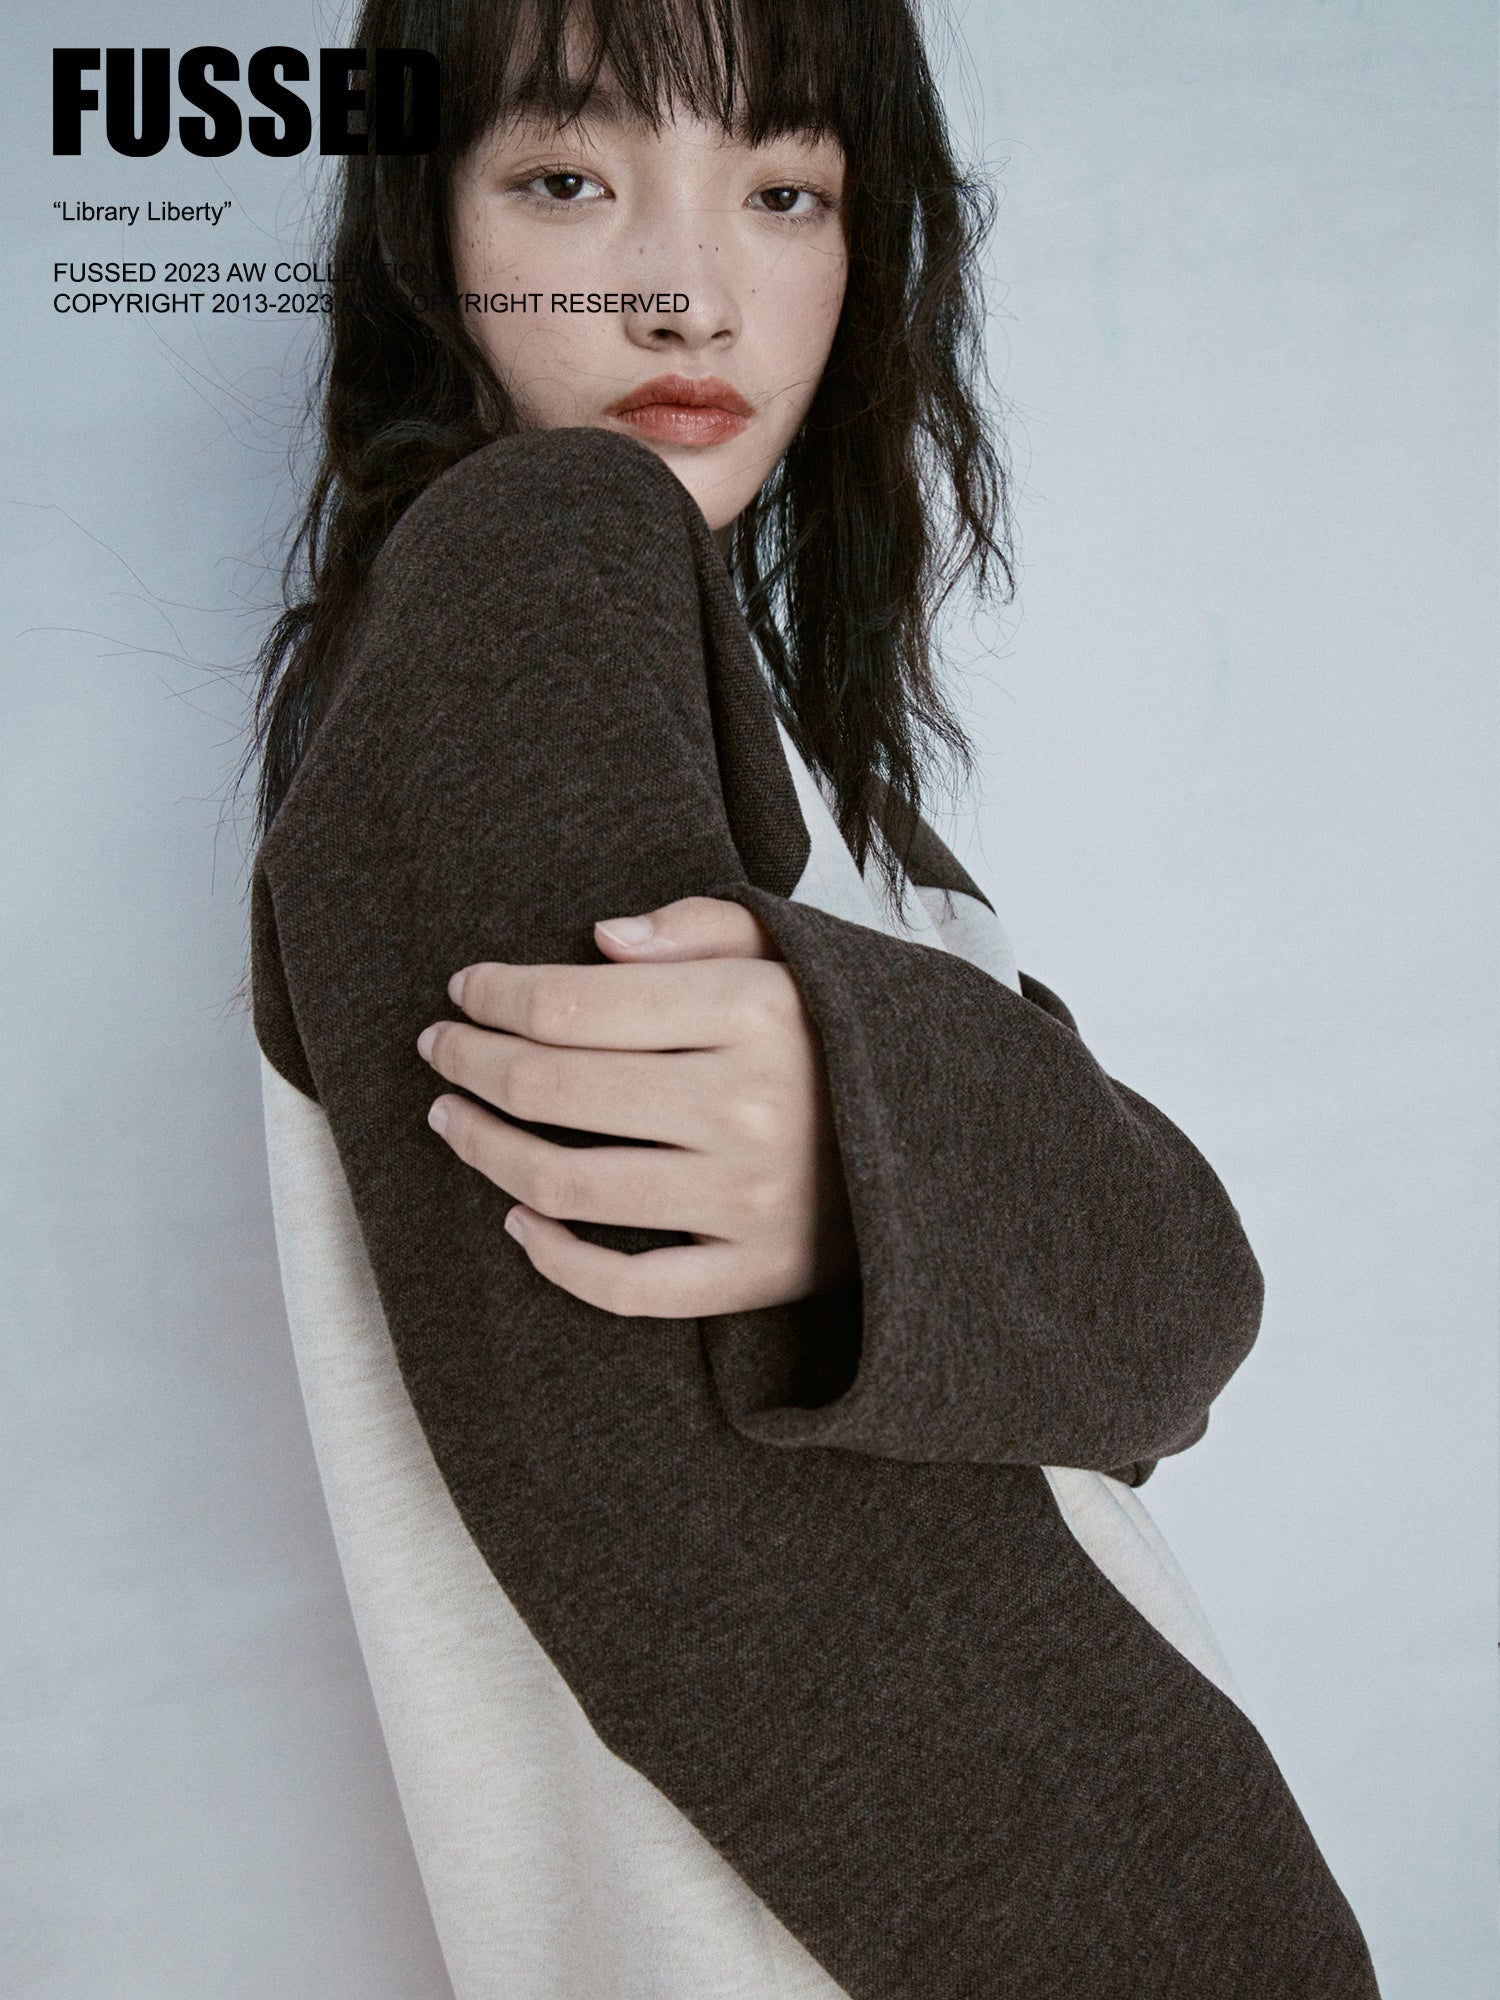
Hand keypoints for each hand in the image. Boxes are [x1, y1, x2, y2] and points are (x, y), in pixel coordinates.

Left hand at [416, 895, 857, 1317]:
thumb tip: (598, 938)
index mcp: (755, 1011)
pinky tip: (518, 1221)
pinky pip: (625, 1285)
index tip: (464, 990)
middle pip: (550, 1086)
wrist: (961, 1148)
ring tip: (452, 1120)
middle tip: (438, 1048)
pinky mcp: (755, 1275)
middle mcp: (746, 1106)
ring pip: (564, 1182)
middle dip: (469, 1061)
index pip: (572, 1002)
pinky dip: (554, 1258)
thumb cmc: (854, 1041)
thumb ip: (703, 927)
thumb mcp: (801, 956)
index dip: (496, 994)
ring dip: (484, 1148)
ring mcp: (748, 1199)